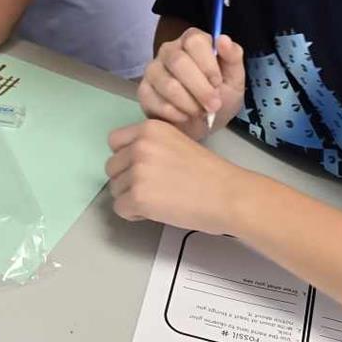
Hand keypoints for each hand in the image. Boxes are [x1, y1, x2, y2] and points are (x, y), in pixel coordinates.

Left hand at [105, 120, 247, 233]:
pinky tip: (155, 211)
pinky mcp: (138, 197)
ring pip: (115, 189)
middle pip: (112, 167)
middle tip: (153, 188)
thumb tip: (130, 160)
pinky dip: (134, 213)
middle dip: (127, 179)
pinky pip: (120, 208)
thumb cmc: (211, 173)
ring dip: (131, 197)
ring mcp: (137, 172)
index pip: (114, 141)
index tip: (142, 168)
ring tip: (158, 200)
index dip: (125, 157)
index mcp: (149, 128)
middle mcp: (139, 146)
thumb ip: (153, 146)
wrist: (229, 195)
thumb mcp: (177, 143)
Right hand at [139, 29, 245, 139]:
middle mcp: (169, 50)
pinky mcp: (143, 91)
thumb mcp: (235, 79)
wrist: (204, 125)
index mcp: (192, 41)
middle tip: (214, 105)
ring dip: (189, 103)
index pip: (194, 41)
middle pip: (178, 62)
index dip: (208, 64)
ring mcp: (153, 70)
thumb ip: (233, 58)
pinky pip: (155, 101)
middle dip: (200, 88)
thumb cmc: (220, 97)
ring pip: (167, 84)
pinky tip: (184, 116)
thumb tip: (223, 39)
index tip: (218, 83)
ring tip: (200, 112)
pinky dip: (174, 113)